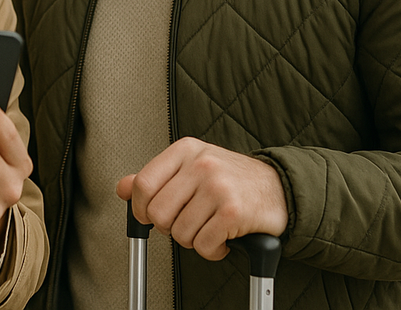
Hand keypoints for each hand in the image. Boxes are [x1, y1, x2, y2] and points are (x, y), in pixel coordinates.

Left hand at [116, 137, 287, 261]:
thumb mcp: (191, 168)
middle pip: (158, 213)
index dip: (141, 208)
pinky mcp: (234, 211)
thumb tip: (122, 188)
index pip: (143, 184)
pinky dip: (212, 250)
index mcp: (186, 150)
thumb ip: (156, 178)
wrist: (278, 188)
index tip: (150, 216)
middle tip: (186, 223)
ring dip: (193, 240)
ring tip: (208, 226)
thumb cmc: (231, 180)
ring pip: (180, 233)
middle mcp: (201, 164)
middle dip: (169, 228)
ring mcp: (218, 186)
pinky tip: (222, 238)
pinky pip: (204, 245)